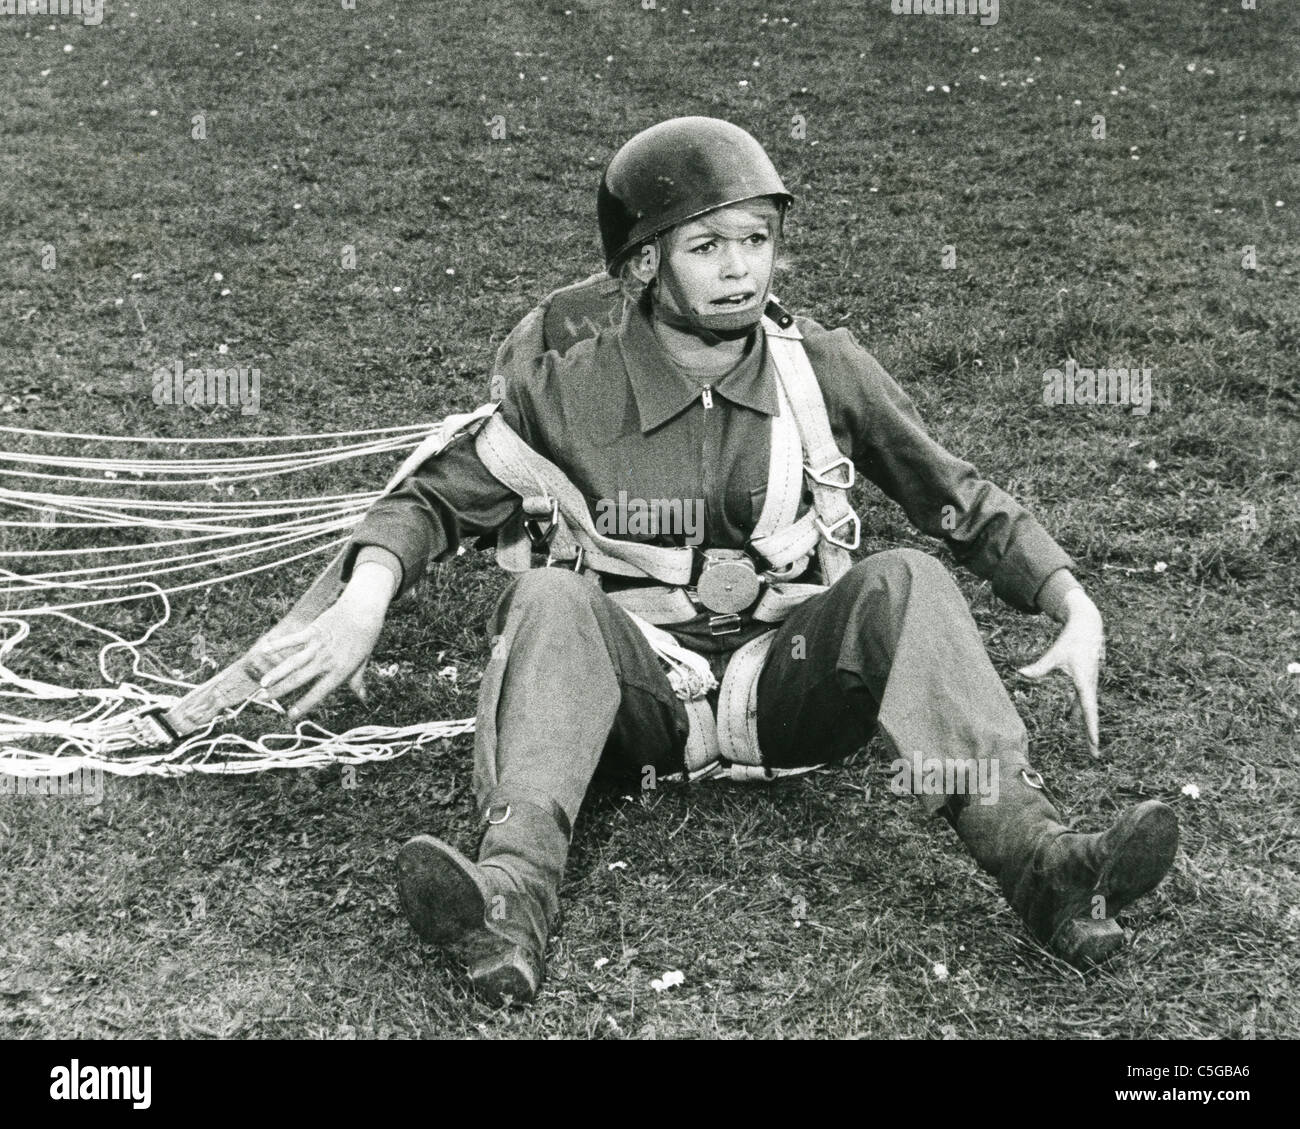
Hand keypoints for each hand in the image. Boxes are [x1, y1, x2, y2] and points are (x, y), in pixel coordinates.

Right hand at [250, 588, 386, 721]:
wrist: (364, 610)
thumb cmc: (365, 638)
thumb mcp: (363, 663)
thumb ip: (358, 682)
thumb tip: (364, 699)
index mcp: (339, 672)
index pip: (318, 693)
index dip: (303, 705)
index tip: (289, 716)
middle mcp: (326, 661)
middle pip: (299, 679)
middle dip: (280, 691)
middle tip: (263, 699)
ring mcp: (318, 645)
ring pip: (293, 662)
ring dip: (276, 673)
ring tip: (262, 684)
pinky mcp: (313, 630)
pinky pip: (293, 639)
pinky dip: (279, 644)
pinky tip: (264, 650)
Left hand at [1018, 588, 1104, 755]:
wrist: (1088, 626)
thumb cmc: (1071, 639)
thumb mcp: (1055, 653)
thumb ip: (1039, 667)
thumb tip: (1020, 673)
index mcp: (1084, 681)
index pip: (1088, 709)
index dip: (1090, 727)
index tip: (1094, 743)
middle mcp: (1089, 685)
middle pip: (1090, 714)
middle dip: (1091, 734)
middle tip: (1094, 755)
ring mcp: (1088, 683)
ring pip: (1087, 708)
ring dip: (1086, 725)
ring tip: (1088, 745)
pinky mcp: (1084, 679)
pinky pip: (1082, 699)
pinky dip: (1078, 710)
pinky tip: (1070, 718)